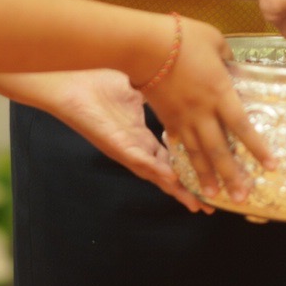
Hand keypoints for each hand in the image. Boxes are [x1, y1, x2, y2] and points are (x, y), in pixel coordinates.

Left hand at [38, 68, 211, 213]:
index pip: (172, 156)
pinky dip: (156, 171)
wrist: (70, 80)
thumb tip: (180, 81)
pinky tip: (173, 179)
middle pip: (168, 174)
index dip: (192, 167)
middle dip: (190, 189)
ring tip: (197, 201)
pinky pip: (140, 162)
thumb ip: (158, 91)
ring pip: (156, 175)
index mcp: (141, 135)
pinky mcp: (116, 146)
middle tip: (212, 204)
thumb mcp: (139, 86)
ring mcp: (127, 149)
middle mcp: (136, 147)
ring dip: (176, 189)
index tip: (215, 176)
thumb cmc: (99, 81)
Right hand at [143, 16, 274, 201]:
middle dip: (232, 176)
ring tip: (213, 196)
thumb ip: (227, 57)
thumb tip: (231, 65)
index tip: (271, 167)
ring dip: (206, 176)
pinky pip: (178, 144)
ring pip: (197, 153)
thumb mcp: (215, 41)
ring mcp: (182, 117)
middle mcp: (203, 112)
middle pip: (220, 150)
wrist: (144, 46)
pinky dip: (185, 160)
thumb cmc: (183, 38)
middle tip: (241, 198)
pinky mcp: (165, 117)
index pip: (243, 127)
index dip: (258, 148)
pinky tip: (187, 172)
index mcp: (220, 92)